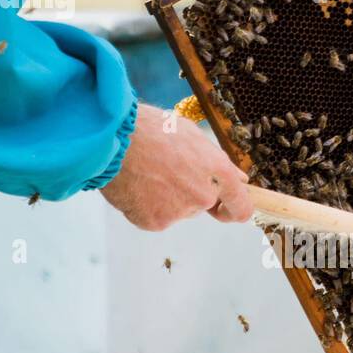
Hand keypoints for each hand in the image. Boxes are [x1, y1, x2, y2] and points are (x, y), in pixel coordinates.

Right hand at [100, 103, 253, 230]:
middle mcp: (202, 195)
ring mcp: (179, 211)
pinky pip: (155, 217)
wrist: (111, 139)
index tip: (226, 207)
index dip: (235, 208)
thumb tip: (240, 180)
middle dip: (189, 191)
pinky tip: (136, 184)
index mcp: (217, 170)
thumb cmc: (150, 130)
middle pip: (203, 204)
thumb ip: (217, 162)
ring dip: (166, 197)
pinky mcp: (155, 222)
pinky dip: (146, 205)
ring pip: (178, 210)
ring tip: (146, 172)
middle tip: (165, 169)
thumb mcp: (191, 135)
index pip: (241, 207)